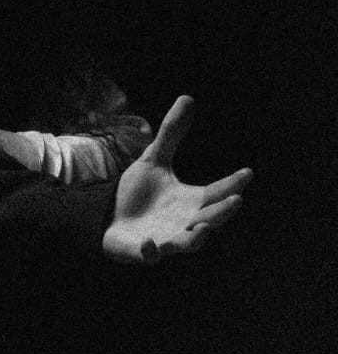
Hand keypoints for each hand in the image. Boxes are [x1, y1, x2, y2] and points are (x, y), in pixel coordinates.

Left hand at [103, 96, 251, 262]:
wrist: (107, 216)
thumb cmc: (137, 192)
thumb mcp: (154, 160)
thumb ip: (171, 134)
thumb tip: (188, 97)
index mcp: (191, 201)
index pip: (216, 193)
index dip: (232, 184)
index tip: (247, 173)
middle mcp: (185, 223)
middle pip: (210, 219)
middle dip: (222, 212)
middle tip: (236, 201)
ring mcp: (166, 239)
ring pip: (189, 243)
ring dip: (197, 237)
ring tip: (204, 228)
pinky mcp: (144, 252)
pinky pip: (151, 256)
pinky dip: (153, 251)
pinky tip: (151, 243)